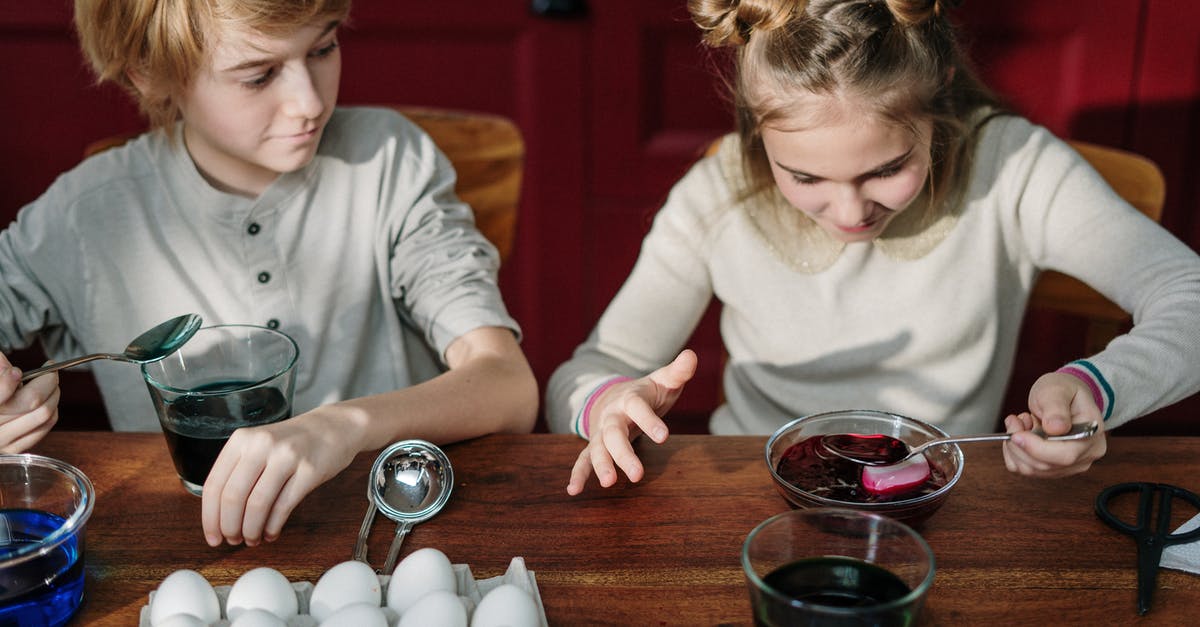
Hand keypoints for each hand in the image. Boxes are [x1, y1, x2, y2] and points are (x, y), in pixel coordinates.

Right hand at [0, 353, 59, 452]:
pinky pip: (44, 427)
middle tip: (49, 371)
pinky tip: (46, 401)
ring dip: (54, 394)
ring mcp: (2, 442)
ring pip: (44, 414)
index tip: (17, 371)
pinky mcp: (14, 450)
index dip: (8, 381)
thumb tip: (8, 367)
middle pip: (31, 401)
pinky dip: (52, 410)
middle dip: (47, 380)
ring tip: (49, 384)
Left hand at [201, 408, 360, 545]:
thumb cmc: (294, 442)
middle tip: (232, 540)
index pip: (214, 484)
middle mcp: (262, 445)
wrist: (335, 426)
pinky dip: (273, 526)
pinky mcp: (310, 470)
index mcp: (242, 439)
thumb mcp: (260, 446)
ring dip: (251, 530)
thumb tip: (220, 516)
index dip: (210, 517)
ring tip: (252, 540)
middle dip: (229, 527)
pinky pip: (284, 506)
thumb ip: (239, 471)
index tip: (212, 536)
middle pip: (233, 496)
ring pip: (258, 504)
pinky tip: (271, 533)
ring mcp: (287, 456)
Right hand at [567, 350, 697, 495]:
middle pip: (614, 433)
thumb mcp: (662, 380)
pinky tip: (573, 490)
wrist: (613, 396)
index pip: (638, 408)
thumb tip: (692, 356)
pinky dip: (578, 474)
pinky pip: (584, 459)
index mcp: (630, 399)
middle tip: (637, 474)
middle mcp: (612, 415)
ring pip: (598, 448)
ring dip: (601, 465)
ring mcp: (601, 431)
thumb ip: (678, 372)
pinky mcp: (595, 445)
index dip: (650, 421)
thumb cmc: (646, 393)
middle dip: (623, 454)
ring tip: (608, 483)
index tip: (664, 437)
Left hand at [1001, 372, 1106, 477]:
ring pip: (1032, 470)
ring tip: (1020, 423)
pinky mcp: (1053, 468)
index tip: (1017, 435)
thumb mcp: (1058, 390)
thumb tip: (1056, 428)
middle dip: (1021, 445)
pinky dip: (1014, 454)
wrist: (1064, 396)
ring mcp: (1070, 465)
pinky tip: (1021, 435)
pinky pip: (1025, 469)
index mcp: (1091, 435)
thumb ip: (1056, 407)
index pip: (1065, 455)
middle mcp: (1085, 455)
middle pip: (1046, 466)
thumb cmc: (1063, 391)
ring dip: (1016, 448)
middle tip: (1014, 421)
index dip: (1037, 449)